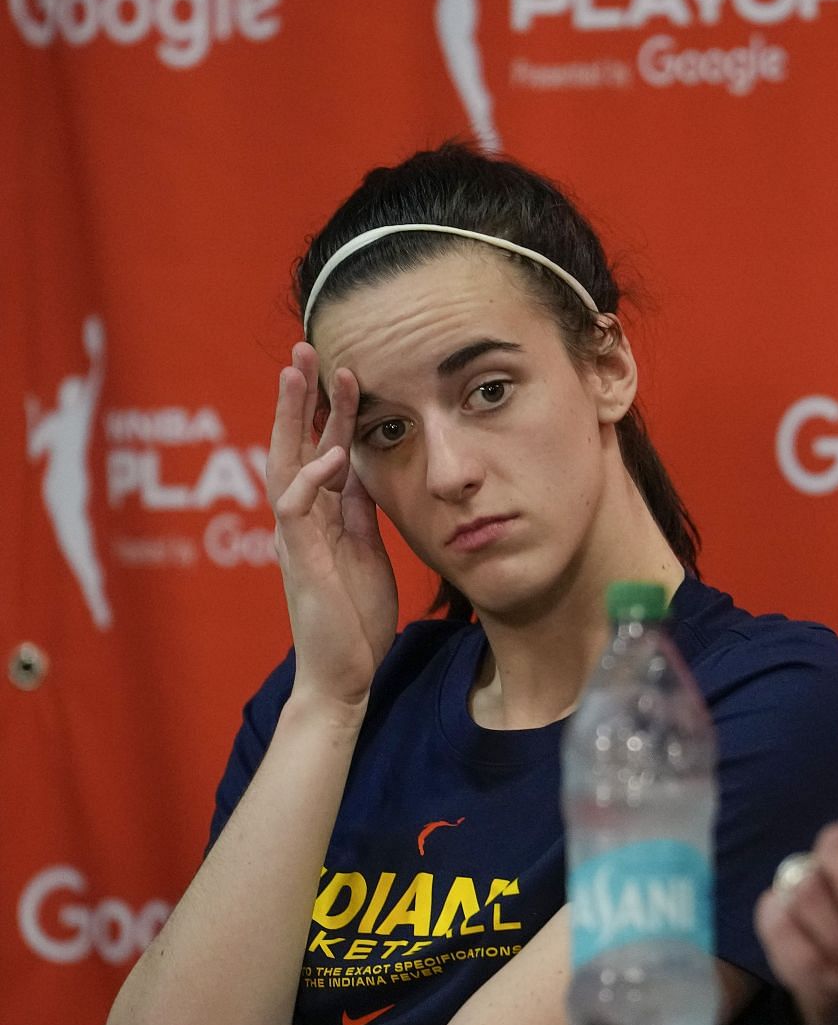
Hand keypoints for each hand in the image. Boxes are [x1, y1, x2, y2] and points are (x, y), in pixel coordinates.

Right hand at [266, 342, 396, 709]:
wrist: (347, 675)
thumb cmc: (356, 618)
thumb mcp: (367, 551)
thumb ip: (360, 512)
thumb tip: (366, 470)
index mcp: (321, 516)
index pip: (320, 448)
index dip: (330, 410)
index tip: (344, 368)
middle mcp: (300, 520)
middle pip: (291, 444)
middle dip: (298, 397)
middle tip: (302, 349)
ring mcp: (296, 539)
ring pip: (283, 464)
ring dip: (292, 420)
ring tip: (301, 376)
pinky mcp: (300, 562)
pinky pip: (296, 511)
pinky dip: (310, 479)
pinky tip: (329, 455)